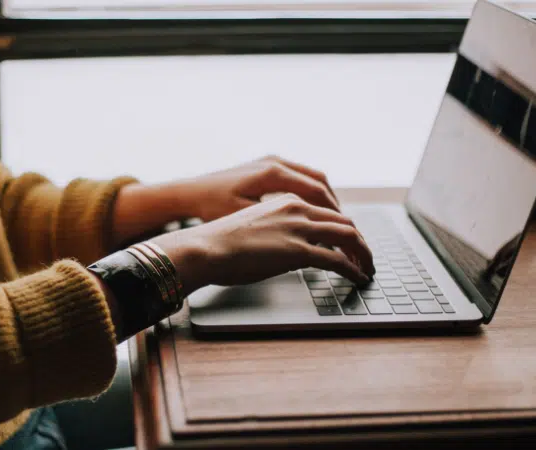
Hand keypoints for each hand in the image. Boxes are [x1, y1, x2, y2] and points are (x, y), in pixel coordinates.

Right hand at [150, 193, 374, 294]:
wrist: (205, 248)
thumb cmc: (219, 242)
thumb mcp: (252, 227)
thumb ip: (274, 231)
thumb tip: (283, 249)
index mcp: (285, 200)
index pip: (326, 211)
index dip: (343, 228)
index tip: (348, 242)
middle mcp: (297, 209)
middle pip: (343, 221)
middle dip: (359, 241)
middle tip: (365, 257)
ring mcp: (299, 229)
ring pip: (348, 236)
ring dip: (363, 254)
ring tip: (367, 268)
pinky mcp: (298, 251)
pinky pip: (338, 260)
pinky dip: (354, 269)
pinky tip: (358, 278)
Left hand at [175, 155, 339, 221]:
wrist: (189, 192)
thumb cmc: (211, 208)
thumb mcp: (245, 219)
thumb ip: (278, 225)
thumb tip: (308, 236)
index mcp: (273, 174)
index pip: (317, 192)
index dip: (334, 215)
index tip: (345, 232)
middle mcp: (275, 162)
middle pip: (320, 183)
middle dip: (335, 207)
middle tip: (346, 229)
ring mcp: (271, 161)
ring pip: (312, 178)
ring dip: (325, 199)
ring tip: (334, 221)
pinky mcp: (265, 165)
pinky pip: (299, 176)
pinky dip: (311, 192)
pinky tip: (312, 210)